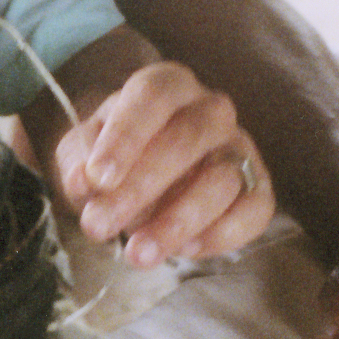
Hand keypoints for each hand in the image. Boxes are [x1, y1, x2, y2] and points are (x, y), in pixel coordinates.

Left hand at [55, 61, 273, 267]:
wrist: (144, 175)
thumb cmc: (114, 155)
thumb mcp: (83, 151)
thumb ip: (79, 160)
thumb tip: (83, 180)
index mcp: (168, 85)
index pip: (153, 96)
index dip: (125, 135)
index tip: (98, 177)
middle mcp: (211, 110)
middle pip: (187, 139)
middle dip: (141, 187)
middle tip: (100, 224)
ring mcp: (240, 149)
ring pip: (222, 180)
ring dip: (177, 221)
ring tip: (137, 253)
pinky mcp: (259, 188)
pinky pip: (254, 211)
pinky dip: (221, 235)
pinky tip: (184, 250)